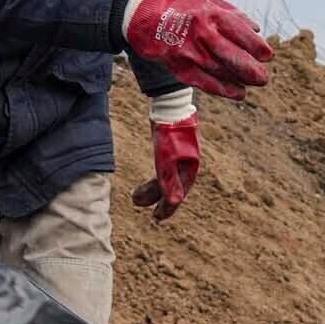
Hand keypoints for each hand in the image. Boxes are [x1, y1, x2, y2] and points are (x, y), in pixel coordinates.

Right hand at [122, 0, 275, 99]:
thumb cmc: (177, 4)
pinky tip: (237, 93)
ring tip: (254, 84)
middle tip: (264, 78)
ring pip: (219, 71)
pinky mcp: (178, 67)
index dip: (255, 46)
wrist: (141, 15)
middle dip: (251, 69)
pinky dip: (222, 89)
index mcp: (209, 14)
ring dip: (239, 80)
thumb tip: (255, 28)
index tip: (268, 55)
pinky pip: (204, 82)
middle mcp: (200, 34)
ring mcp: (188, 52)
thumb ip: (231, 13)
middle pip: (231, 55)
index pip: (239, 32)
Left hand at [135, 108, 201, 222]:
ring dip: (151, 189)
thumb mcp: (166, 158)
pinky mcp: (170, 148)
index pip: (178, 194)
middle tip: (142, 208)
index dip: (167, 208)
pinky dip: (154, 177)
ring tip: (136, 197)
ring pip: (165, 178)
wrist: (169, 105)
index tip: (156, 218)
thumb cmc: (169, 132)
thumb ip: (169, 180)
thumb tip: (174, 203)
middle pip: (171, 187)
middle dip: (156, 199)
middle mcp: (186, 164)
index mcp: (189, 169)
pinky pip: (163, 169)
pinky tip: (147, 179)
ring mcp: (179, 156)